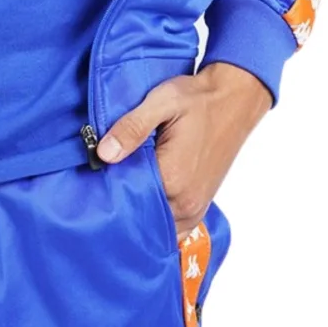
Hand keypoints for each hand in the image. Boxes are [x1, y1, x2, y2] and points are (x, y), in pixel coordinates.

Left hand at [96, 62, 271, 240]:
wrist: (234, 100)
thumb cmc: (199, 99)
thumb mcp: (162, 102)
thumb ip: (132, 128)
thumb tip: (103, 153)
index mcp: (173, 179)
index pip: (128, 202)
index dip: (108, 191)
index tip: (93, 180)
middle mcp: (186, 202)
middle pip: (141, 219)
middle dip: (122, 206)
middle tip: (103, 186)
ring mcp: (195, 208)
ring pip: (158, 227)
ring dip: (139, 214)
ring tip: (122, 191)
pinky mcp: (200, 205)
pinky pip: (174, 227)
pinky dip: (158, 219)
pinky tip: (143, 199)